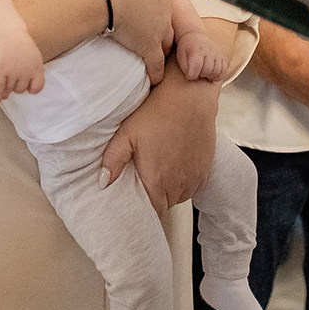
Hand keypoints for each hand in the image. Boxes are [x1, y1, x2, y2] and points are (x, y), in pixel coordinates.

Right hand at [0, 32, 44, 103]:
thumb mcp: (35, 57)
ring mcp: (13, 71)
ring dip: (6, 90)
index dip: (32, 88)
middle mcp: (26, 71)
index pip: (37, 87)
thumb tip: (32, 88)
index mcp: (37, 67)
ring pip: (9, 90)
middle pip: (21, 90)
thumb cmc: (22, 46)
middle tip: (13, 79)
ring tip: (4, 86)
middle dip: (17, 86)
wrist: (8, 33)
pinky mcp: (0, 70)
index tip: (28, 87)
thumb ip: (35, 71)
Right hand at [96, 0, 177, 84]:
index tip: (146, 10)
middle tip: (153, 33)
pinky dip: (155, 71)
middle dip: (162, 28)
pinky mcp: (150, 46)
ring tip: (156, 56)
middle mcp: (164, 4)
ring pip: (165, 42)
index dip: (154, 6)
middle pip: (167, 20)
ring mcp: (159, 26)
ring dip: (162, 49)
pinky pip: (156, 63)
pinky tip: (154, 78)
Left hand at [99, 72, 219, 212]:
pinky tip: (176, 164)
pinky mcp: (205, 170)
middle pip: (164, 205)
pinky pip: (193, 186)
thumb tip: (102, 182)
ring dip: (169, 190)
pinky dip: (184, 181)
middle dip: (154, 198)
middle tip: (144, 181)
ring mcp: (194, 178)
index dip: (142, 210)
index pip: (150, 212)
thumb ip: (113, 160)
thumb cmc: (157, 112)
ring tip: (160, 171)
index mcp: (157, 181)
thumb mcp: (127, 133)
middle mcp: (178, 184)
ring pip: (179, 196)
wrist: (189, 97)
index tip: (135, 201)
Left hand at [174, 27, 225, 81]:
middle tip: (195, 73)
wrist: (194, 36)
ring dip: (209, 76)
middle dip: (200, 75)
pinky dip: (219, 75)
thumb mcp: (180, 55)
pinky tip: (211, 76)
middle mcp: (208, 50)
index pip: (196, 66)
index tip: (188, 76)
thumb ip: (185, 67)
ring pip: (217, 71)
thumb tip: (191, 77)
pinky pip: (224, 69)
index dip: (191, 75)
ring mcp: (216, 53)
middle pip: (207, 70)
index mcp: (196, 50)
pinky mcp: (221, 56)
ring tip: (202, 74)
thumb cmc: (186, 48)